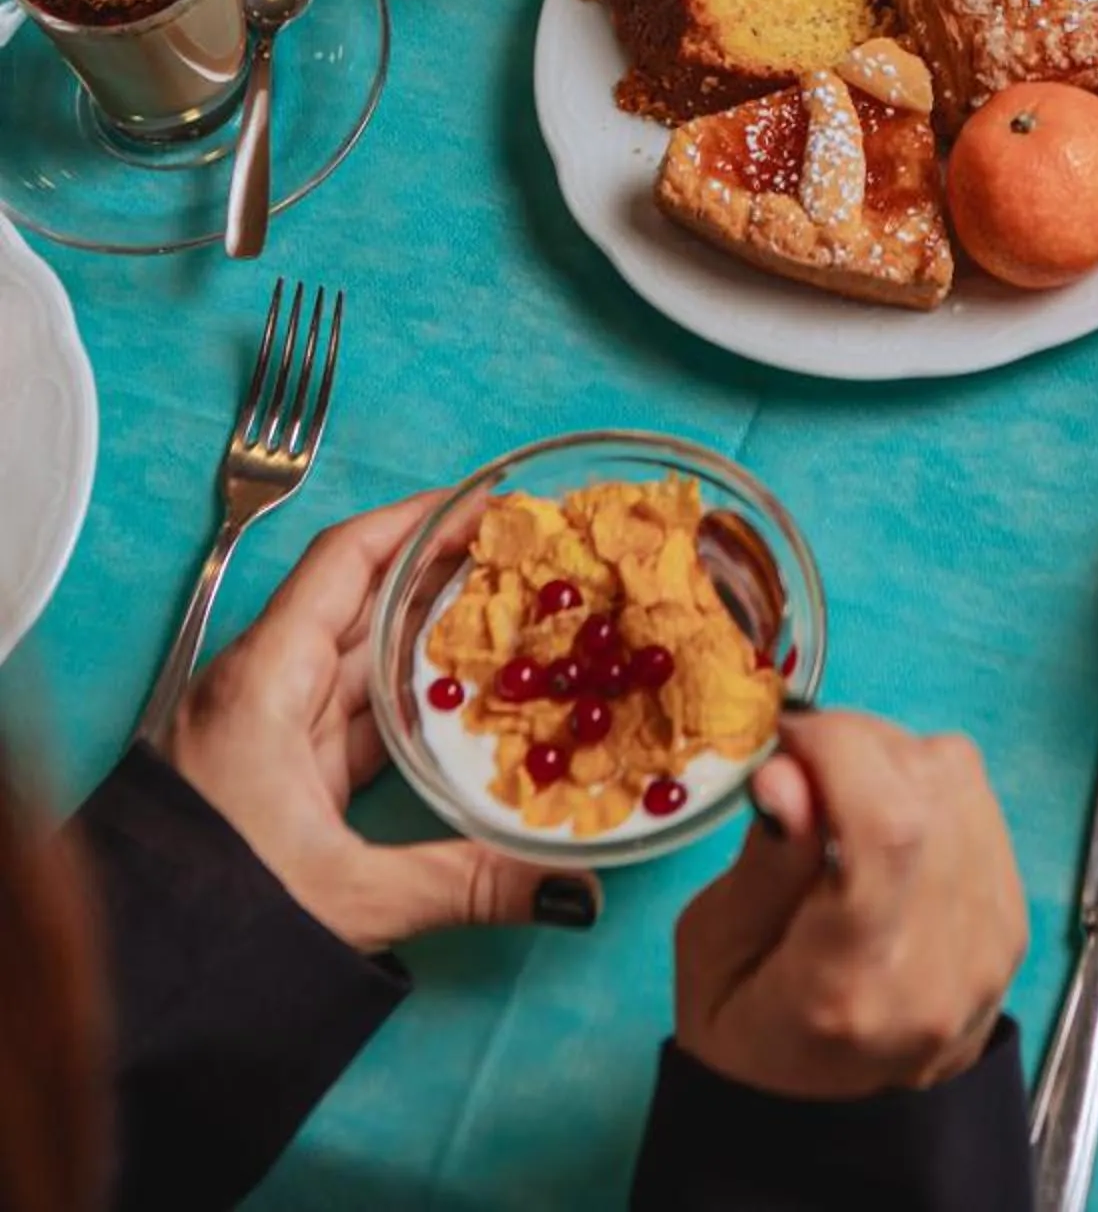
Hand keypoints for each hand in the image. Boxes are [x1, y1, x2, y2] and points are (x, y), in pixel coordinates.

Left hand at [163, 494, 579, 950]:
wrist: (135, 988)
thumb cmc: (215, 922)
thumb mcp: (349, 896)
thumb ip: (468, 881)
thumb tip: (573, 888)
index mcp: (265, 681)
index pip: (347, 562)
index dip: (417, 520)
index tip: (485, 499)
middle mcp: (263, 689)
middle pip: (361, 603)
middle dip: (441, 573)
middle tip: (523, 556)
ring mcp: (268, 732)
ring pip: (360, 663)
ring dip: (428, 639)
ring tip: (511, 616)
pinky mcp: (276, 776)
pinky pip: (351, 717)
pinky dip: (407, 702)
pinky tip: (462, 703)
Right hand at [675, 709, 1027, 1098]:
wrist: (829, 1113)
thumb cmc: (750, 1030)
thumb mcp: (713, 954)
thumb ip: (763, 862)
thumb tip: (789, 771)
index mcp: (851, 986)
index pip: (887, 827)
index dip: (841, 750)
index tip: (787, 742)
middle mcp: (940, 966)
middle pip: (927, 789)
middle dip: (856, 743)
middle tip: (802, 764)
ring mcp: (989, 946)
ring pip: (959, 780)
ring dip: (892, 757)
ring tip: (839, 793)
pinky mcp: (1011, 923)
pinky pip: (978, 802)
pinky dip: (926, 785)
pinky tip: (883, 820)